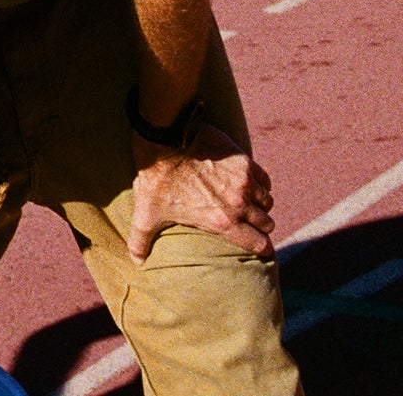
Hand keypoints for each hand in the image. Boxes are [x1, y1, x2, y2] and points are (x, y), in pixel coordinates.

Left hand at [129, 122, 275, 259]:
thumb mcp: (145, 214)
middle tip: (251, 225)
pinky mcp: (244, 161)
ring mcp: (245, 182)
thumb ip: (141, 240)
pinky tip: (250, 184)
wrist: (165, 141)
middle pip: (267, 223)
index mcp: (222, 222)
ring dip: (260, 205)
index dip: (261, 248)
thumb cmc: (156, 179)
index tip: (259, 247)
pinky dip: (261, 184)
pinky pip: (264, 179)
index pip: (259, 244)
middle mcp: (239, 204)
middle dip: (260, 227)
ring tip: (248, 204)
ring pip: (267, 201)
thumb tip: (136, 261)